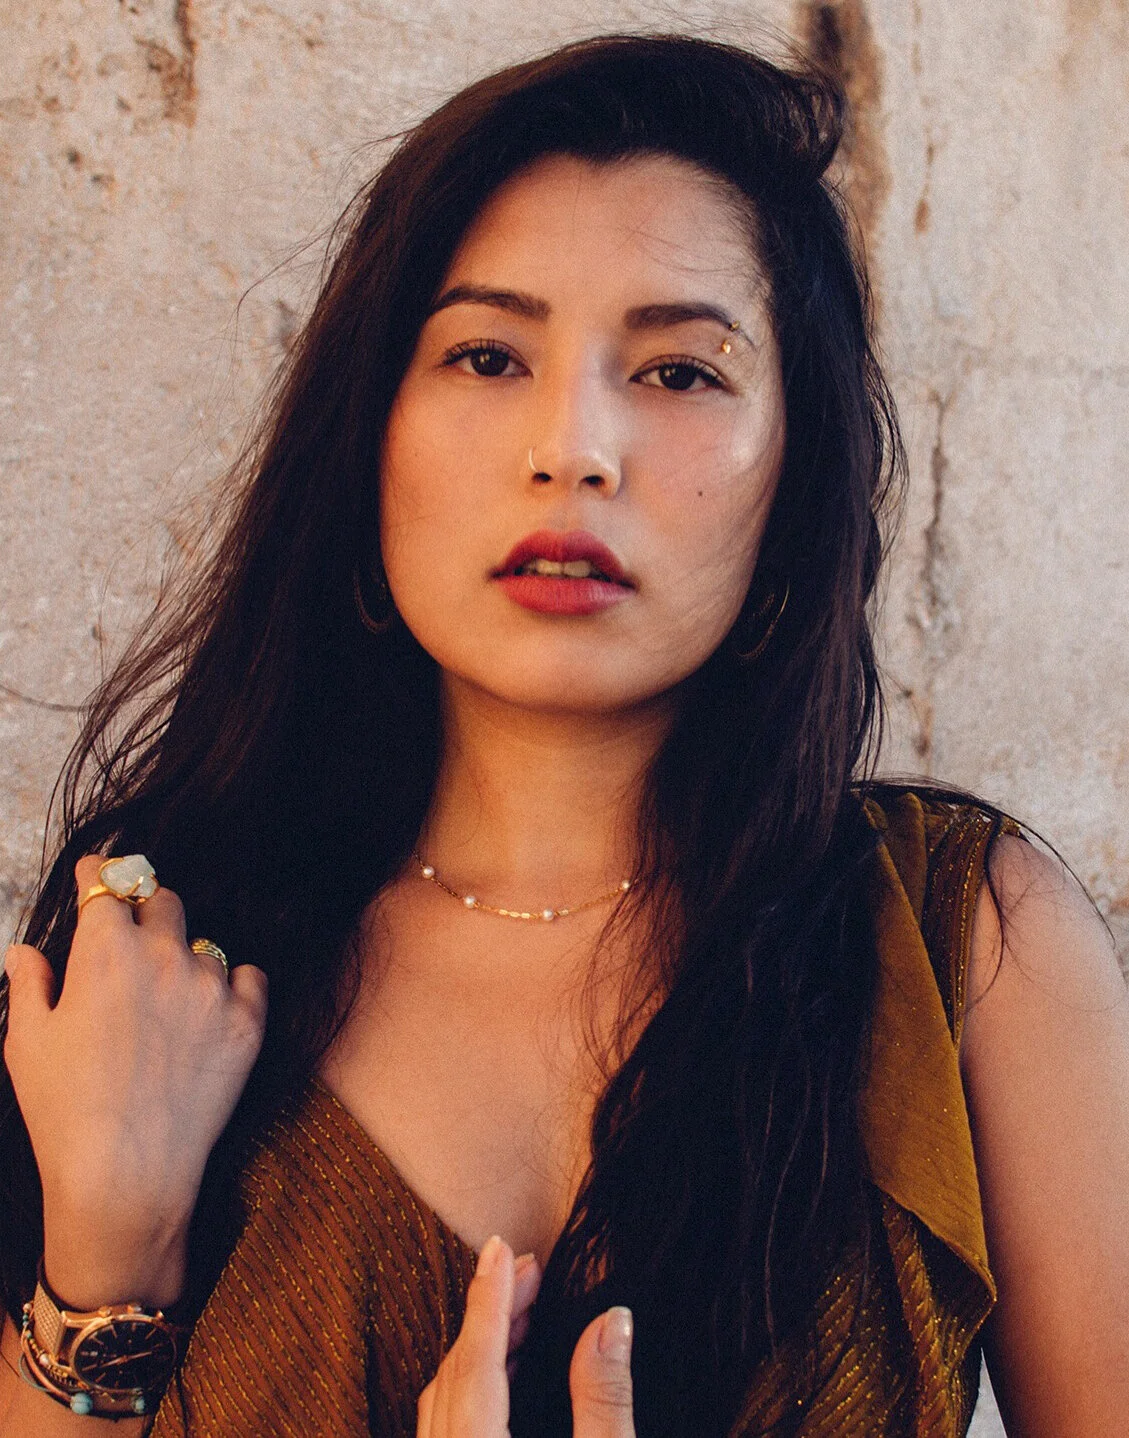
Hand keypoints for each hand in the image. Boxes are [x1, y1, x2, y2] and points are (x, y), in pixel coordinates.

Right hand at [3, 856, 267, 1307]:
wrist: (125, 1178)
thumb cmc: (63, 1113)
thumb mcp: (25, 1042)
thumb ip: (29, 983)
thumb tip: (24, 951)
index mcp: (105, 950)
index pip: (108, 881)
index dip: (99, 875)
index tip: (97, 875)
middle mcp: (164, 955)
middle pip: (163, 900)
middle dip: (144, 912)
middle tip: (130, 942)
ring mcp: (212, 987)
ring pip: (203, 944)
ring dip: (184, 959)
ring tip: (163, 1003)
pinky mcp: (249, 1022)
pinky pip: (249, 977)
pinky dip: (232, 987)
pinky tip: (209, 1013)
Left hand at [416, 1235, 635, 1437]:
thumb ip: (605, 1400)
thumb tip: (612, 1322)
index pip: (477, 1361)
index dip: (489, 1298)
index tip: (499, 1248)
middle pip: (456, 1371)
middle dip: (488, 1311)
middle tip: (528, 1270)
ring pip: (444, 1395)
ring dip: (479, 1345)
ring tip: (521, 1308)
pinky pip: (445, 1420)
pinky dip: (470, 1381)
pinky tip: (504, 1369)